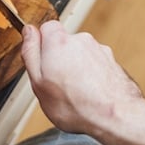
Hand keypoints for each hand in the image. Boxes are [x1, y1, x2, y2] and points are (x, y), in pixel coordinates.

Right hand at [20, 21, 144, 139]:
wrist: (115, 116)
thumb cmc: (75, 105)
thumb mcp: (38, 82)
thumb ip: (31, 52)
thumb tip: (29, 32)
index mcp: (59, 42)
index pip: (46, 28)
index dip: (41, 46)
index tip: (41, 62)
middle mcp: (82, 40)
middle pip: (64, 43)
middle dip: (59, 59)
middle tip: (57, 83)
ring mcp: (100, 50)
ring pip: (81, 55)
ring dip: (77, 69)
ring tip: (75, 93)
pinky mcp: (113, 63)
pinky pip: (96, 66)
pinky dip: (92, 76)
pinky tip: (90, 94)